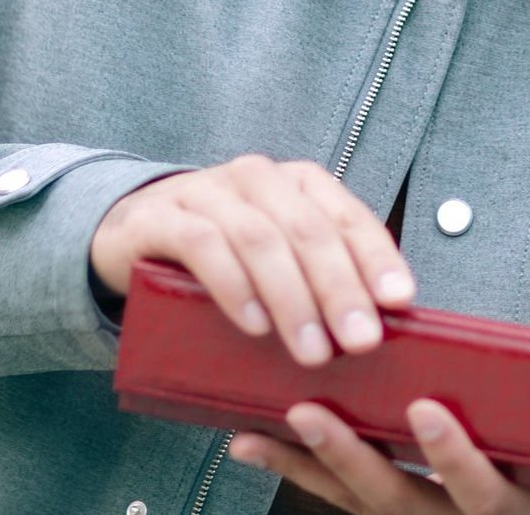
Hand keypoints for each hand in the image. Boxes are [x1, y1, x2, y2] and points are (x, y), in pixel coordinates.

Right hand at [87, 155, 413, 366]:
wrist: (130, 230)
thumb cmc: (223, 254)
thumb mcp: (277, 258)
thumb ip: (318, 277)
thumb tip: (375, 328)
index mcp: (297, 182)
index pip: (348, 215)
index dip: (377, 256)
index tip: (399, 300)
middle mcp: (256, 178)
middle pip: (309, 230)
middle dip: (340, 288)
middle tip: (360, 341)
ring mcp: (205, 192)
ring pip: (260, 238)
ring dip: (292, 299)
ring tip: (313, 350)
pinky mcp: (160, 217)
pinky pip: (203, 245)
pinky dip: (234, 286)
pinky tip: (255, 324)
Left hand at [232, 398, 529, 514]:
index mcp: (516, 509)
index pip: (480, 490)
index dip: (450, 455)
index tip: (425, 410)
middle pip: (397, 500)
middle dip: (354, 458)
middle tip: (317, 410)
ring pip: (353, 499)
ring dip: (306, 462)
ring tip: (264, 421)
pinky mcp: (379, 504)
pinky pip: (326, 494)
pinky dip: (283, 466)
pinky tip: (239, 433)